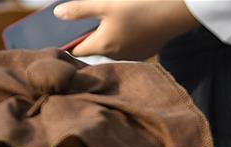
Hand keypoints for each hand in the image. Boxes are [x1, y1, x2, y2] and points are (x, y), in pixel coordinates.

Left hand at [55, 0, 197, 58]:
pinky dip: (122, 39)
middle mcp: (117, 56)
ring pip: (112, 49)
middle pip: (95, 49)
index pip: (78, 51)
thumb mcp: (103, 4)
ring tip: (105, 23)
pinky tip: (126, 26)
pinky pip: (127, 47)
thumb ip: (79, 10)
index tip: (62, 36)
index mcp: (103, 45)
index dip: (68, 44)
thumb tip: (58, 15)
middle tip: (83, 24)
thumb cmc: (136, 6)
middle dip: (88, 39)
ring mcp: (133, 55)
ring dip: (106, 39)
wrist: (172, 13)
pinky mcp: (145, 52)